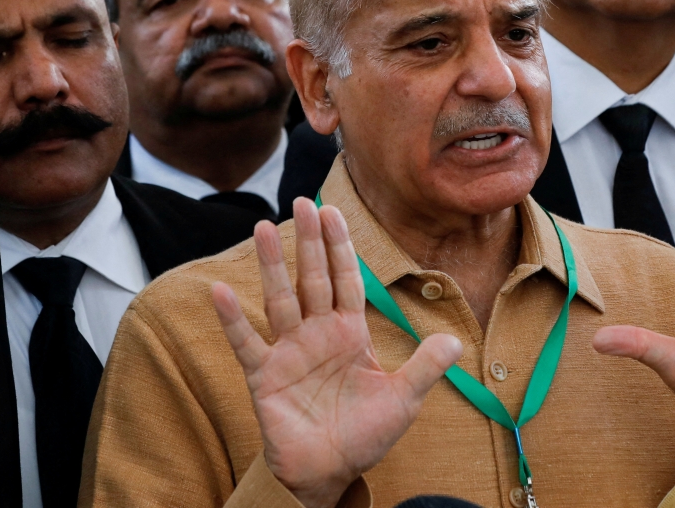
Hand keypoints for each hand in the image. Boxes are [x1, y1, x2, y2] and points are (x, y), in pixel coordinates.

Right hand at [213, 199, 462, 507]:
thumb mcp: (403, 400)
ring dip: (272, 266)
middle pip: (313, 278)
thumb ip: (425, 367)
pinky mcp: (265, 376)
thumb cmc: (365, 435)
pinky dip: (233, 320)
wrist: (329, 472)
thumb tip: (455, 341)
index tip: (334, 211)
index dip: (340, 247)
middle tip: (301, 202)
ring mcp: (289, 351)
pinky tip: (219, 292)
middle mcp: (318, 333)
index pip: (346, 279)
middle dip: (308, 242)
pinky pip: (247, 343)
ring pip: (280, 299)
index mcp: (350, 332)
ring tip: (262, 227)